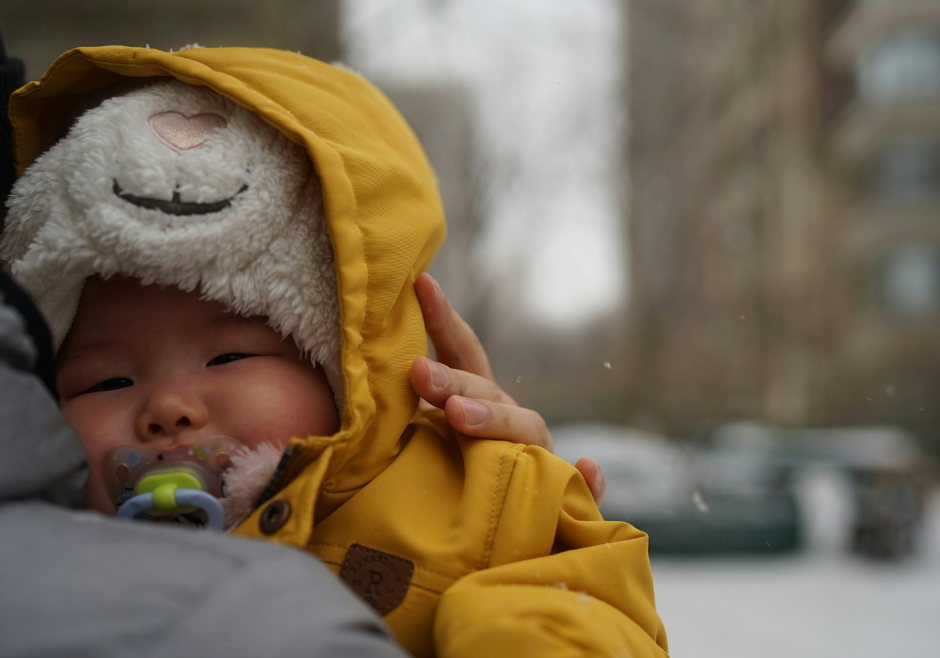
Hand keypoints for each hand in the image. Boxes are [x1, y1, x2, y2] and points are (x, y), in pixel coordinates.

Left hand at [411, 273, 605, 504]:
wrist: (476, 542)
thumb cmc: (439, 486)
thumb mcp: (415, 443)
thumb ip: (402, 415)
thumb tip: (402, 367)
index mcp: (477, 403)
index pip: (463, 354)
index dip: (444, 320)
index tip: (422, 285)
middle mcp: (508, 424)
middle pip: (487, 393)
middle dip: (454, 381)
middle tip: (419, 374)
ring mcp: (537, 461)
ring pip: (527, 433)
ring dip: (497, 421)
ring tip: (459, 417)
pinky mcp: (561, 503)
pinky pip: (581, 494)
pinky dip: (589, 483)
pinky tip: (588, 469)